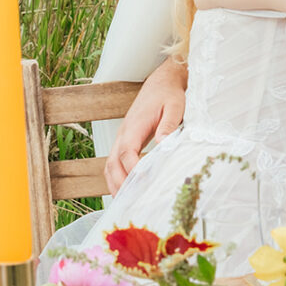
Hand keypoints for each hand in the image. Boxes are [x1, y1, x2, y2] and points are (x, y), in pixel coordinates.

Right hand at [104, 57, 187, 194]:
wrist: (161, 82)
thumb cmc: (169, 95)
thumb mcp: (175, 107)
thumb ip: (169, 125)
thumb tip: (163, 144)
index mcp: (134, 126)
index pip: (127, 152)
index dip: (132, 169)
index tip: (142, 183)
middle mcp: (123, 133)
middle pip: (112, 163)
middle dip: (119, 183)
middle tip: (129, 202)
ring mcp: (122, 137)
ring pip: (109, 165)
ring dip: (114, 183)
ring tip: (124, 202)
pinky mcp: (126, 141)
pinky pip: (114, 162)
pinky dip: (115, 177)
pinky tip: (125, 190)